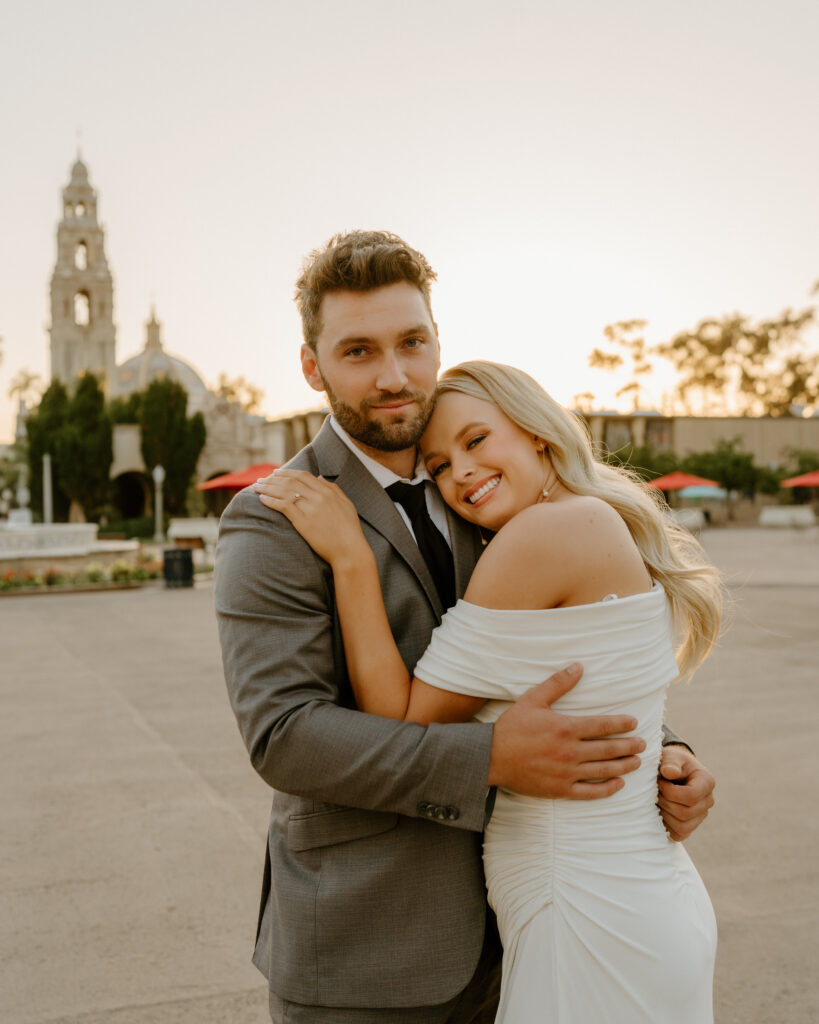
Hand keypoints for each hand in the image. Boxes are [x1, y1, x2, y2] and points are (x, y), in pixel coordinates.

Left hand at [253, 469, 368, 566]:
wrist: (350, 550)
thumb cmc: (350, 529)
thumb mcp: (346, 504)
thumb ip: (333, 488)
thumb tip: (320, 477)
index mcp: (328, 491)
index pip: (303, 475)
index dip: (287, 473)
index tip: (275, 473)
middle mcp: (318, 497)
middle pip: (290, 482)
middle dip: (273, 479)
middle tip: (261, 480)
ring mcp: (310, 509)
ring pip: (284, 492)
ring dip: (268, 488)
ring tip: (256, 487)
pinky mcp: (303, 522)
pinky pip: (283, 507)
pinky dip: (271, 501)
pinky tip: (262, 499)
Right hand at [489, 664, 644, 799]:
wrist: (491, 757)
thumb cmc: (512, 727)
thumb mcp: (533, 699)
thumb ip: (558, 684)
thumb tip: (579, 666)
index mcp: (566, 727)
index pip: (603, 725)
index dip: (622, 724)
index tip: (634, 723)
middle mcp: (570, 751)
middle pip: (608, 748)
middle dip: (629, 745)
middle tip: (643, 744)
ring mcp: (567, 772)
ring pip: (604, 770)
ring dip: (624, 765)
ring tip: (636, 762)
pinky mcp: (560, 789)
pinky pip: (590, 792)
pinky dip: (608, 789)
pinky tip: (619, 784)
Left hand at [657, 745, 714, 841]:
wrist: (670, 771)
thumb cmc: (671, 762)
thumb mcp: (670, 756)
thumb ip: (670, 762)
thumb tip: (670, 773)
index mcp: (707, 782)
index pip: (691, 796)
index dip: (670, 791)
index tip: (660, 781)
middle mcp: (708, 801)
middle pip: (685, 813)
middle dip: (665, 802)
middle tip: (655, 791)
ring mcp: (701, 816)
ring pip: (682, 826)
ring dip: (664, 814)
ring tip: (658, 800)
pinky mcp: (691, 826)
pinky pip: (679, 834)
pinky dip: (666, 825)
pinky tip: (660, 810)